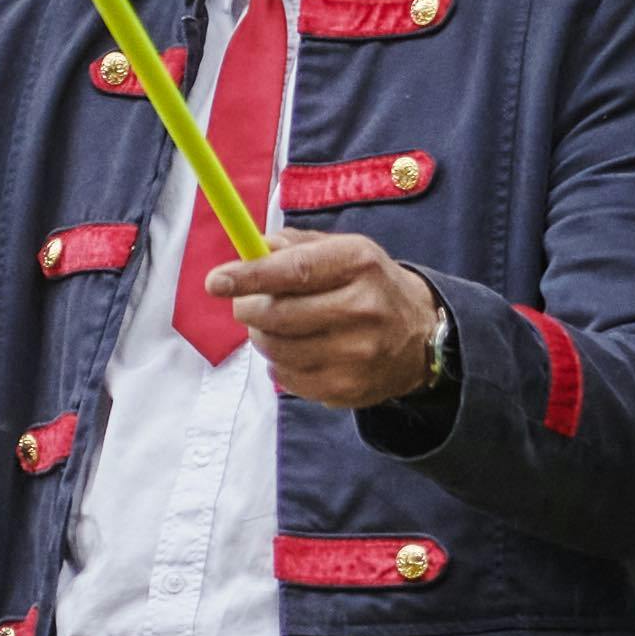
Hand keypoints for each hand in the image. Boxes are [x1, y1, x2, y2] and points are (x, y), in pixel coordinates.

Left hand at [198, 233, 445, 409]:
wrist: (420, 335)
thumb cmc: (368, 284)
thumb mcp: (342, 250)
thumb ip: (294, 246)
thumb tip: (250, 249)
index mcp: (359, 264)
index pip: (295, 271)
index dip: (249, 277)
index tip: (215, 281)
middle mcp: (363, 309)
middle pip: (278, 315)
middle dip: (248, 308)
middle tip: (246, 304)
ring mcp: (358, 355)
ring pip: (277, 350)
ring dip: (262, 337)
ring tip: (277, 326)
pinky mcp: (349, 389)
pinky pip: (287, 379)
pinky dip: (279, 364)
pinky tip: (298, 351)